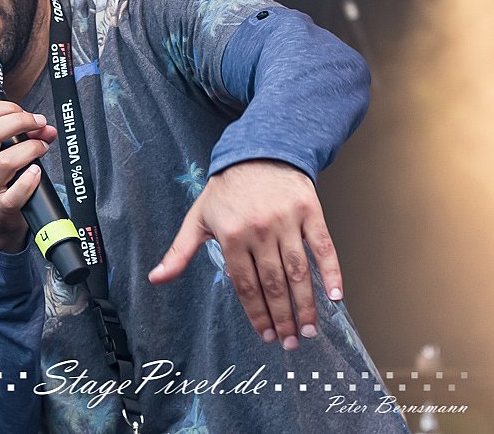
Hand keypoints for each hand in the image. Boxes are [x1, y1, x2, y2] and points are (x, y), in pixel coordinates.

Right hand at [0, 100, 57, 252]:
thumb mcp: (1, 153)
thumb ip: (25, 136)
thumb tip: (47, 128)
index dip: (6, 107)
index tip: (24, 111)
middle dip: (20, 122)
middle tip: (39, 123)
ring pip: (5, 161)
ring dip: (30, 149)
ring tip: (42, 147)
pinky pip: (15, 193)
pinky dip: (30, 180)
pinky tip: (37, 172)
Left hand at [148, 159, 341, 349]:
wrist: (259, 151)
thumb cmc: (226, 190)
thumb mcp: (197, 218)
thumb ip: (179, 252)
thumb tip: (156, 278)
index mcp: (231, 235)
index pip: (245, 285)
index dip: (256, 314)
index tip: (266, 336)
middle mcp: (259, 230)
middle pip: (273, 284)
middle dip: (282, 318)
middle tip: (291, 342)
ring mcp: (287, 221)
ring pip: (298, 271)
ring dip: (306, 304)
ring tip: (310, 330)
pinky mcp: (310, 211)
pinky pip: (324, 247)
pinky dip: (332, 272)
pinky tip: (336, 297)